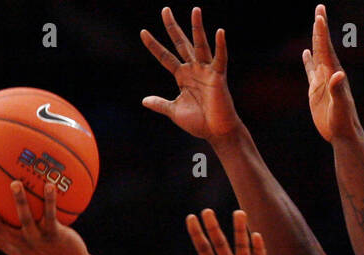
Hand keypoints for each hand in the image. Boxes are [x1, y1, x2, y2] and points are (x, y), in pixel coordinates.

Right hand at [0, 180, 88, 254]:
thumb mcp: (30, 248)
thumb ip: (17, 234)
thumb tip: (7, 211)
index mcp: (12, 248)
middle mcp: (21, 245)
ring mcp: (37, 241)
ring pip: (25, 220)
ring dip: (19, 201)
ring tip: (15, 183)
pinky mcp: (54, 237)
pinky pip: (50, 216)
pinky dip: (50, 200)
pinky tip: (50, 185)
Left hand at [141, 7, 239, 141]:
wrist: (217, 133)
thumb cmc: (200, 123)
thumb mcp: (175, 111)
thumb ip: (160, 104)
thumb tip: (144, 100)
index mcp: (182, 76)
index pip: (165, 57)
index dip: (154, 45)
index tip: (143, 32)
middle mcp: (194, 70)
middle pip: (181, 43)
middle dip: (172, 27)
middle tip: (165, 10)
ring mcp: (206, 71)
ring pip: (200, 45)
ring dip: (197, 28)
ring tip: (195, 10)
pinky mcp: (218, 77)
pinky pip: (220, 59)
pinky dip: (221, 46)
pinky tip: (219, 32)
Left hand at [172, 209, 275, 254]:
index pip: (203, 248)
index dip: (196, 233)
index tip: (190, 218)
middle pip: (219, 242)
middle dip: (213, 227)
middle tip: (207, 211)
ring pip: (240, 244)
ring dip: (239, 229)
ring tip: (238, 213)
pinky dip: (258, 246)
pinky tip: (255, 235)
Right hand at [302, 4, 360, 142]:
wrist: (343, 134)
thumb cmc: (344, 122)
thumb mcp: (341, 106)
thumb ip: (339, 90)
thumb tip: (338, 74)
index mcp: (334, 74)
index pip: (326, 48)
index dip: (322, 32)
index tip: (319, 15)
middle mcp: (329, 74)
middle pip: (323, 46)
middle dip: (320, 27)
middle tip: (319, 8)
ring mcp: (322, 81)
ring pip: (317, 55)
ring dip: (315, 39)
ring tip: (315, 24)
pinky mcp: (316, 91)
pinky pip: (310, 71)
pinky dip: (308, 60)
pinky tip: (306, 52)